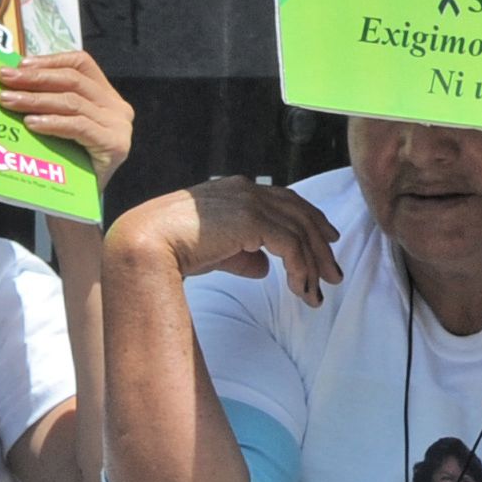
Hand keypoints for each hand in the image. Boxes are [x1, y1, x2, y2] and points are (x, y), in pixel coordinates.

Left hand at [0, 51, 136, 184]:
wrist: (76, 208)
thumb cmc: (62, 164)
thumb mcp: (57, 125)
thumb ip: (48, 101)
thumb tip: (12, 76)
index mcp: (107, 96)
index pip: (82, 64)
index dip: (51, 60)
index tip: (20, 64)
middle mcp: (118, 108)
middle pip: (74, 80)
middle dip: (36, 78)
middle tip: (4, 78)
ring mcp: (120, 126)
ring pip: (73, 102)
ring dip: (36, 100)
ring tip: (8, 101)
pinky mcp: (115, 145)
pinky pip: (79, 126)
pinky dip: (52, 122)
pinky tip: (31, 123)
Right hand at [107, 174, 343, 303]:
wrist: (148, 242)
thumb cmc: (172, 247)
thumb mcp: (215, 250)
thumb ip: (242, 254)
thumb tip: (264, 268)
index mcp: (237, 190)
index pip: (285, 200)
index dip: (309, 219)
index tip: (327, 238)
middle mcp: (247, 190)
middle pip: (299, 213)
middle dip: (321, 244)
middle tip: (333, 272)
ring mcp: (250, 201)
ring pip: (300, 231)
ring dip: (313, 264)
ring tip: (319, 291)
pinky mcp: (252, 220)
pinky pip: (291, 246)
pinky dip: (301, 269)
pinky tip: (301, 289)